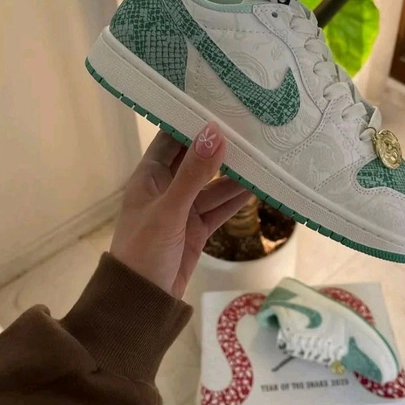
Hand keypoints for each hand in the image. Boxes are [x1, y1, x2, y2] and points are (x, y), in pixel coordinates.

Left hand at [110, 122, 250, 298]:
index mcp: (149, 176)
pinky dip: (237, 199)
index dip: (193, 120)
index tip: (220, 102)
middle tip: (252, 127)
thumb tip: (215, 132)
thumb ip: (194, 173)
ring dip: (235, 174)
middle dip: (221, 146)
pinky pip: (220, 208)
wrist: (140, 303)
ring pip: (213, 185)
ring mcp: (183, 209)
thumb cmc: (144, 250)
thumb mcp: (169, 210)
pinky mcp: (196, 229)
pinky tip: (259, 187)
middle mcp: (166, 187)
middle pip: (197, 160)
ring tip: (263, 155)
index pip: (172, 138)